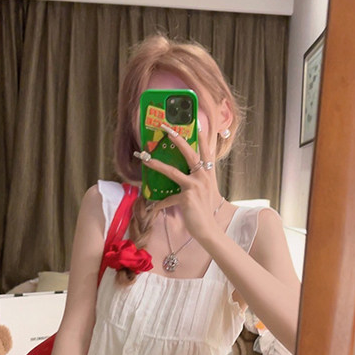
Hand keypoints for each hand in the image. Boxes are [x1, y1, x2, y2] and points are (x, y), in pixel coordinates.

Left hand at [141, 124, 224, 241]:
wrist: (208, 230)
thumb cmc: (204, 211)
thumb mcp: (203, 192)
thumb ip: (196, 181)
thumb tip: (183, 174)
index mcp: (209, 174)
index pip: (207, 152)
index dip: (202, 138)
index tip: (198, 124)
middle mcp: (203, 177)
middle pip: (190, 154)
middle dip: (178, 140)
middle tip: (168, 129)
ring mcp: (195, 186)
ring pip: (173, 171)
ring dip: (157, 164)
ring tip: (146, 158)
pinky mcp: (187, 197)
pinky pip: (168, 197)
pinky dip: (159, 203)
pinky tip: (153, 207)